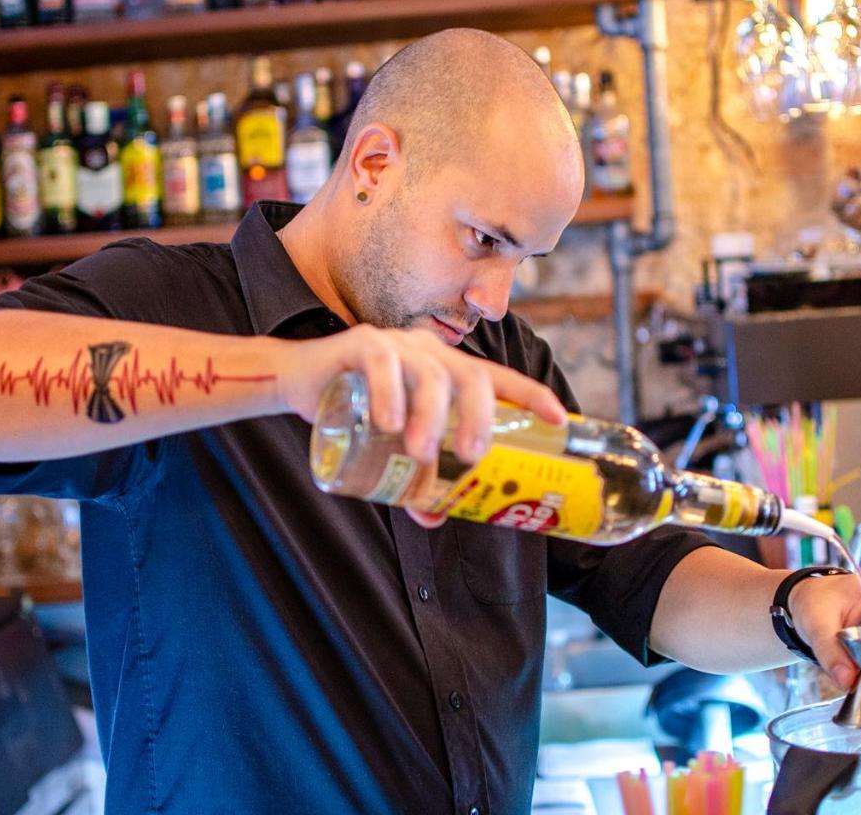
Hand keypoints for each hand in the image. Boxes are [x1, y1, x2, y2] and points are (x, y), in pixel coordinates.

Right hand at [275, 325, 567, 526]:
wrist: (300, 382)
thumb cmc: (357, 411)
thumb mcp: (393, 446)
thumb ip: (416, 476)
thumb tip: (436, 515)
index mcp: (447, 371)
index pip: (498, 378)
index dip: (531, 396)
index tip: (560, 420)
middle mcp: (429, 353)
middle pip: (470, 376)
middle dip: (478, 417)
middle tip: (471, 456)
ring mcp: (397, 345)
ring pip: (428, 374)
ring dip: (429, 416)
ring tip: (420, 453)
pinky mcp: (360, 344)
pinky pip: (381, 364)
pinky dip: (388, 394)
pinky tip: (388, 425)